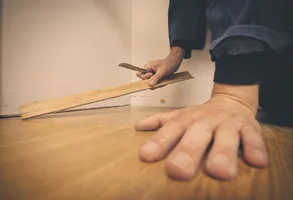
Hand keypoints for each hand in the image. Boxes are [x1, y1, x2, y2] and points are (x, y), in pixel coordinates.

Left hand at [135, 93, 267, 180]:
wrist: (231, 101)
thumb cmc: (201, 116)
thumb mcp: (181, 116)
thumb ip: (161, 122)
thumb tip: (137, 126)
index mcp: (187, 120)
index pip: (171, 130)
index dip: (159, 142)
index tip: (146, 156)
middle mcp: (206, 121)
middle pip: (196, 134)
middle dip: (188, 151)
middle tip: (178, 171)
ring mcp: (228, 124)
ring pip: (226, 137)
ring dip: (222, 152)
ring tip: (219, 172)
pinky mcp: (249, 127)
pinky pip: (253, 138)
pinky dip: (255, 148)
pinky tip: (256, 162)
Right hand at [137, 47, 183, 86]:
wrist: (175, 63)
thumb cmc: (169, 64)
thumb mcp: (162, 71)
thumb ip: (156, 78)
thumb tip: (150, 84)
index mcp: (148, 66)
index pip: (139, 74)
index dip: (144, 77)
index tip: (151, 75)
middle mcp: (149, 70)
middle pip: (144, 80)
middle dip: (152, 81)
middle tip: (159, 78)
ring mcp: (152, 74)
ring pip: (150, 82)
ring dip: (157, 83)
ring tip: (163, 78)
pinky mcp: (155, 77)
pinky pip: (155, 82)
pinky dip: (159, 83)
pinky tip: (164, 80)